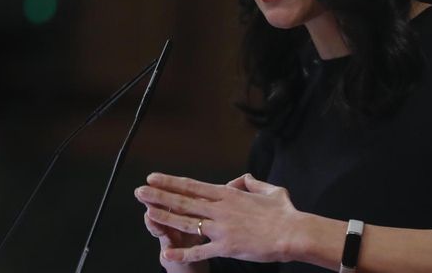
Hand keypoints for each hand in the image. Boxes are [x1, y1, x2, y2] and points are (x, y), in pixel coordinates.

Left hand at [135, 172, 303, 263]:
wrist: (292, 232)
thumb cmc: (284, 212)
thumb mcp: (269, 190)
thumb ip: (252, 184)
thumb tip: (243, 179)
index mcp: (229, 195)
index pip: (193, 186)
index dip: (172, 182)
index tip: (155, 177)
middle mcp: (220, 209)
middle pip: (184, 201)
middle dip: (159, 195)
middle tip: (139, 191)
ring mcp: (221, 228)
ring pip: (186, 222)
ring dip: (164, 216)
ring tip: (145, 212)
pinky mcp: (226, 247)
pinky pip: (200, 251)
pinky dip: (182, 253)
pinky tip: (165, 254)